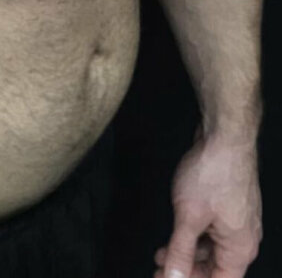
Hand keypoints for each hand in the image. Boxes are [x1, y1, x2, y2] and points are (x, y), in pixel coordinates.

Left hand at [154, 126, 261, 277]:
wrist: (224, 137)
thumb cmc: (213, 173)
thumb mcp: (189, 216)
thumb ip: (180, 250)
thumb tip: (173, 277)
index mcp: (240, 249)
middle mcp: (243, 240)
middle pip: (215, 269)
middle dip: (186, 272)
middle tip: (158, 271)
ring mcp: (236, 223)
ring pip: (211, 250)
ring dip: (186, 254)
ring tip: (161, 255)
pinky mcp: (227, 207)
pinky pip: (210, 232)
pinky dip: (192, 237)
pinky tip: (174, 236)